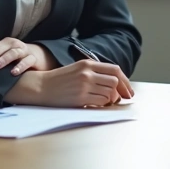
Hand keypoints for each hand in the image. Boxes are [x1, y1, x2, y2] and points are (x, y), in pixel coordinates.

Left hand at [0, 38, 52, 74]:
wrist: (39, 57)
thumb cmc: (16, 59)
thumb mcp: (4, 57)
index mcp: (4, 44)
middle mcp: (13, 45)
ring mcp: (23, 51)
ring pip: (13, 53)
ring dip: (3, 59)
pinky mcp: (33, 58)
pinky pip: (27, 62)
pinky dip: (20, 66)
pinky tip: (14, 73)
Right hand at [3, 60, 134, 106]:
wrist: (40, 87)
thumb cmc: (59, 80)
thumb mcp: (77, 70)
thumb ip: (94, 72)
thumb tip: (114, 83)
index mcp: (87, 64)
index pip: (115, 70)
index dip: (125, 81)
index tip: (128, 90)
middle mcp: (87, 73)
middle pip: (115, 81)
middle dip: (121, 91)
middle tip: (122, 99)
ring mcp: (84, 85)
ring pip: (109, 93)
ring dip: (111, 99)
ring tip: (105, 101)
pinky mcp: (80, 98)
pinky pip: (101, 102)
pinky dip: (103, 105)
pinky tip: (97, 105)